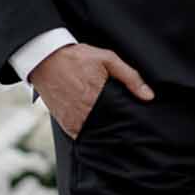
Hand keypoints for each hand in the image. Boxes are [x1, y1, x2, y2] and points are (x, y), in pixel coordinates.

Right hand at [30, 43, 152, 138]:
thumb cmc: (77, 58)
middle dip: (118, 127)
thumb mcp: (107, 59)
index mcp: (98, 97)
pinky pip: (80, 136)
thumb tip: (148, 96)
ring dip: (104, 132)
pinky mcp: (64, 123)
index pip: (120, 119)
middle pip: (109, 128)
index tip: (137, 124)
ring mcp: (74, 120)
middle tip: (126, 125)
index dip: (129, 122)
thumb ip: (130, 77)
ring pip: (96, 134)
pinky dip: (89, 133)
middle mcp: (86, 112)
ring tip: (113, 128)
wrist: (45, 59)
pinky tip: (96, 128)